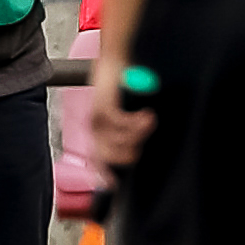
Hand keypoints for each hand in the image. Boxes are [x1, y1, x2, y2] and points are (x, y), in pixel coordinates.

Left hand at [87, 54, 156, 170]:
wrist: (115, 60)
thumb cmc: (122, 84)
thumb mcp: (124, 112)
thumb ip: (130, 130)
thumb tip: (141, 145)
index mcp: (98, 132)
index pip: (98, 161)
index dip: (106, 176)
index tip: (117, 185)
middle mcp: (95, 127)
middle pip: (110, 157)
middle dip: (131, 151)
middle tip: (145, 137)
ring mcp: (97, 117)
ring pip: (118, 142)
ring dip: (138, 135)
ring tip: (149, 120)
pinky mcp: (104, 105)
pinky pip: (121, 124)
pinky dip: (137, 122)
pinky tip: (146, 115)